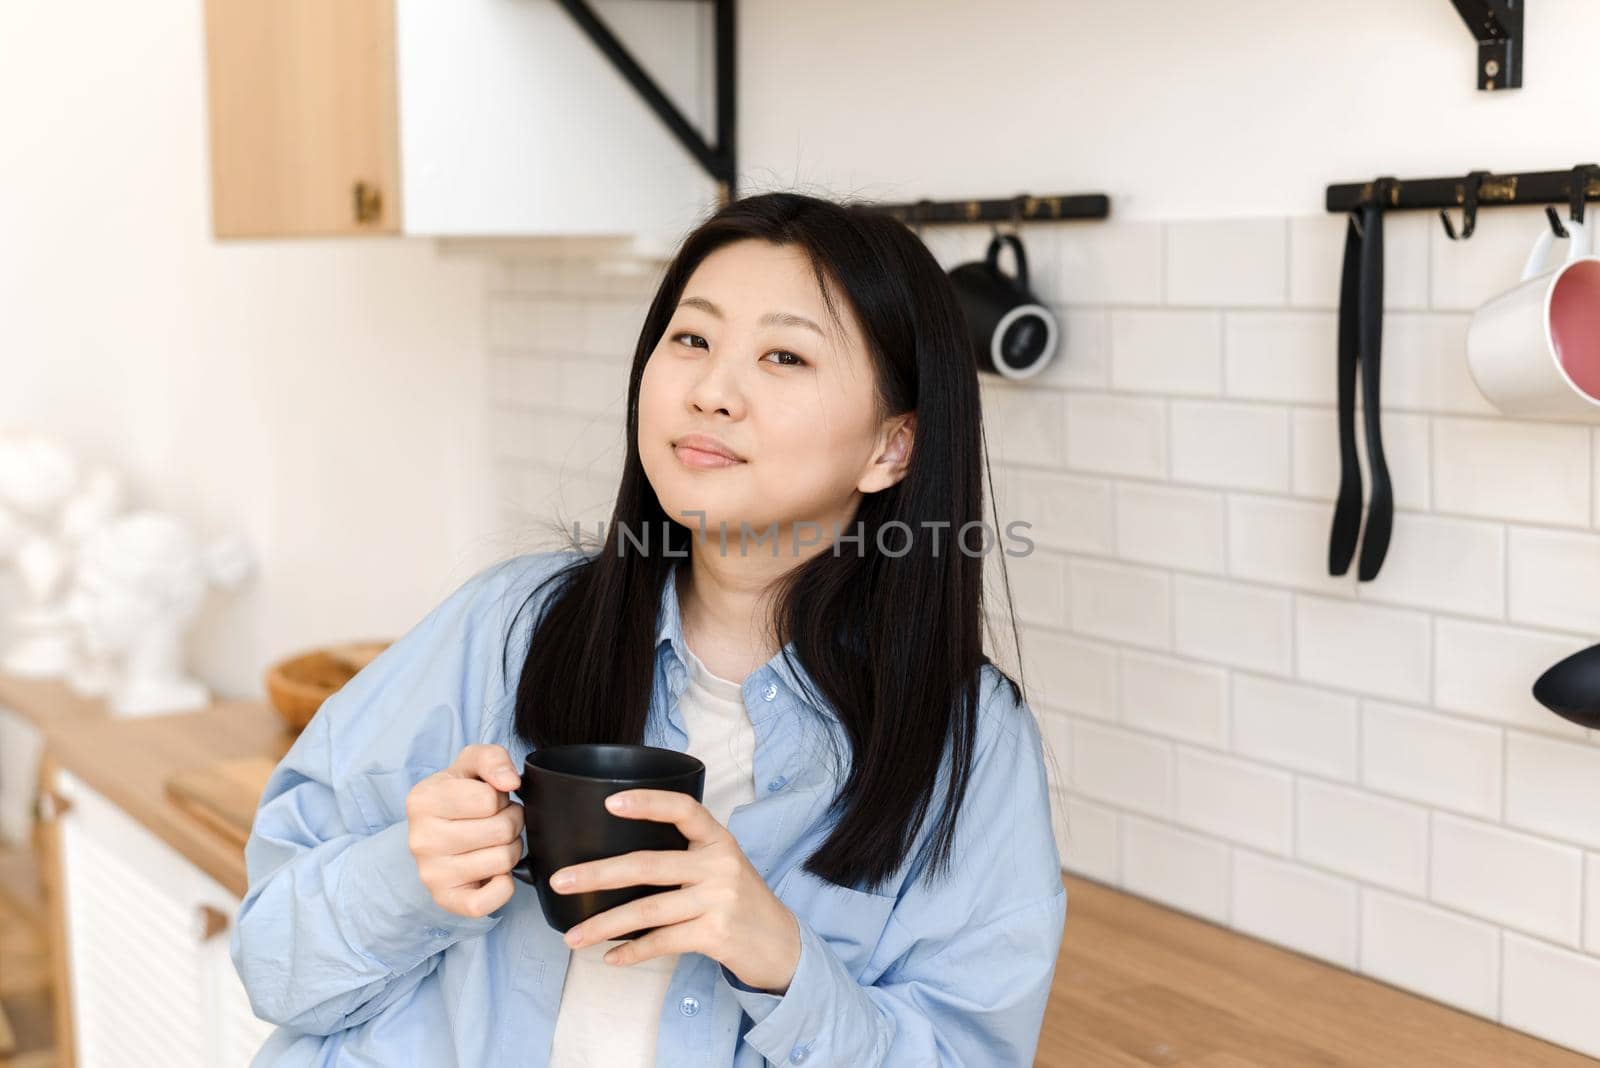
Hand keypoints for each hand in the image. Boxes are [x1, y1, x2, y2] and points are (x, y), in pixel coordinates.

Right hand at [404, 743, 524, 918]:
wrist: (437, 833)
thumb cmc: (460, 795)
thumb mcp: (471, 764)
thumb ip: (492, 758)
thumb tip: (510, 782)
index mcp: (422, 800)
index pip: (490, 799)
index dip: (500, 798)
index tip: (488, 802)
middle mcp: (420, 839)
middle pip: (500, 830)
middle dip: (511, 823)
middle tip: (497, 822)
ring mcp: (430, 874)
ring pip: (502, 861)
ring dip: (510, 850)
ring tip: (494, 843)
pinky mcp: (446, 901)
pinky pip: (491, 901)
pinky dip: (504, 886)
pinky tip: (493, 872)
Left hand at [551, 789, 801, 994]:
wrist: (782, 944)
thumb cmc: (740, 900)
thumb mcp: (722, 865)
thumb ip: (686, 854)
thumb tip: (619, 856)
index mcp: (718, 839)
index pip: (682, 809)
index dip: (646, 803)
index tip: (609, 802)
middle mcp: (719, 864)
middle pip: (648, 864)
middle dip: (598, 874)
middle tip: (560, 880)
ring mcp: (719, 899)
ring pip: (647, 909)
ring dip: (604, 924)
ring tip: (573, 936)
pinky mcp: (715, 934)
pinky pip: (662, 941)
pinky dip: (632, 951)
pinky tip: (610, 958)